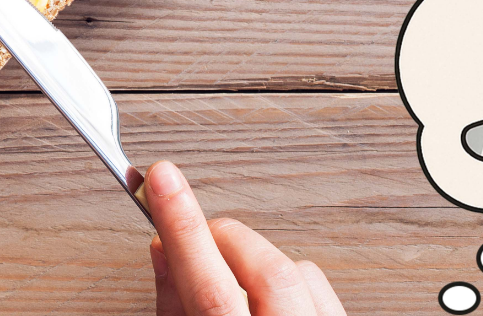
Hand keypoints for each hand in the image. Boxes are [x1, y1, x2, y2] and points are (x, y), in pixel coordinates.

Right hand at [144, 161, 346, 315]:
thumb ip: (175, 304)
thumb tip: (165, 247)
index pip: (211, 288)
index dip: (184, 228)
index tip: (162, 179)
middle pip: (267, 268)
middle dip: (222, 240)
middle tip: (190, 240)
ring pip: (299, 269)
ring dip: (255, 263)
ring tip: (226, 284)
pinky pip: (320, 285)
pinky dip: (288, 279)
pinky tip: (262, 298)